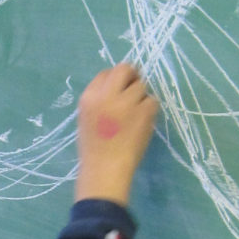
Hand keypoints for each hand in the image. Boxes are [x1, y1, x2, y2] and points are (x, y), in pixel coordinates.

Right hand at [75, 63, 157, 204]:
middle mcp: (107, 95)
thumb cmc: (94, 149)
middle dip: (132, 75)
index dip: (114, 80)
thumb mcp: (86, 119)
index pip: (104, 74)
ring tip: (136, 115)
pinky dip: (150, 110)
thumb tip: (118, 87)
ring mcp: (127, 102)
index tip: (119, 90)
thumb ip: (99, 100)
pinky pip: (152, 101)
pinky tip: (143, 122)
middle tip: (134, 88)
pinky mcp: (144, 112)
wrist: (105, 170)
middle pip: (124, 69)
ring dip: (140, 97)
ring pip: (141, 86)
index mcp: (89, 97)